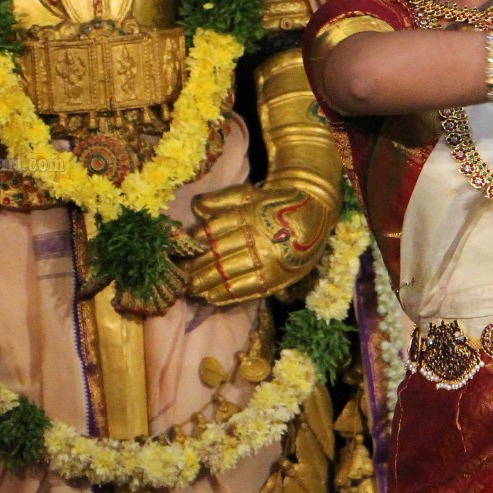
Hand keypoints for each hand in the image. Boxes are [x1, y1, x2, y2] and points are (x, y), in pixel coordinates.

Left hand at [181, 180, 332, 304]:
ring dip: (206, 284)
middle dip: (194, 268)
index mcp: (248, 216)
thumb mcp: (250, 194)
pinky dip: (227, 295)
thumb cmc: (276, 204)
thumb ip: (222, 199)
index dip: (192, 245)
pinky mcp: (277, 278)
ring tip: (189, 289)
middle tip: (176, 276)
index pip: (212, 232)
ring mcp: (267, 261)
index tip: (177, 252)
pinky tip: (211, 298)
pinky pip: (247, 289)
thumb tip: (195, 206)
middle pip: (216, 256)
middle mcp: (257, 239)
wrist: (315, 214)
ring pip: (228, 274)